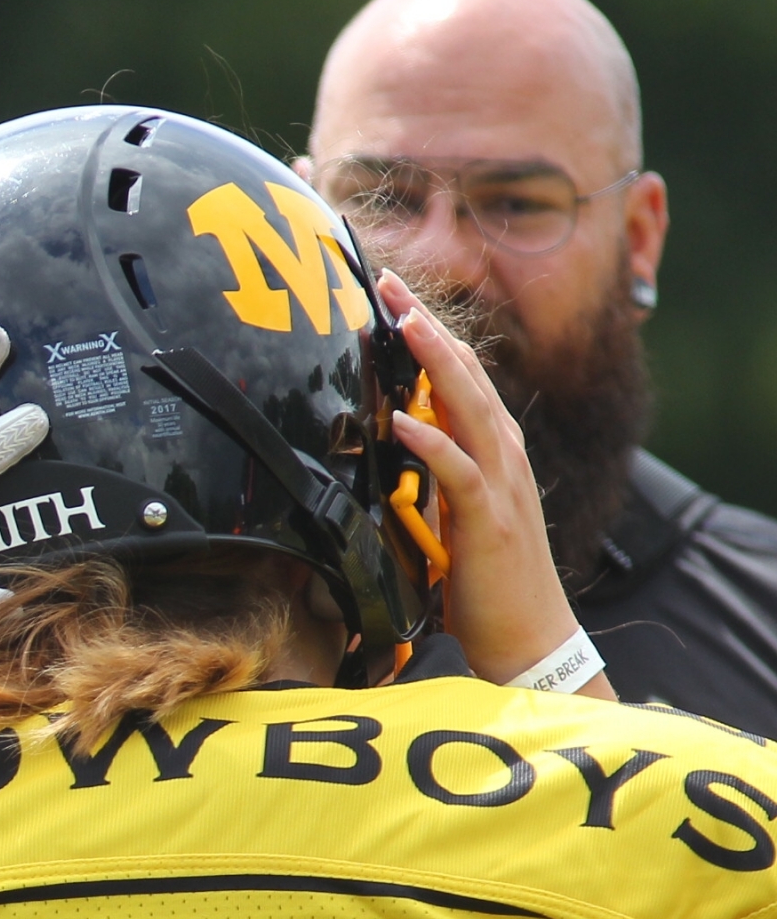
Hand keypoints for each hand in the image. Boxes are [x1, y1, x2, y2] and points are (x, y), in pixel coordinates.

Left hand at [378, 272, 612, 697]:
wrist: (529, 635)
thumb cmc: (486, 579)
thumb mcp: (451, 512)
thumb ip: (431, 474)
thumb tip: (393, 444)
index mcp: (493, 449)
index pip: (460, 377)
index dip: (428, 334)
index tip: (392, 298)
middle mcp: (503, 454)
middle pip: (464, 374)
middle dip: (426, 326)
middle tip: (388, 283)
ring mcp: (500, 483)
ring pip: (468, 407)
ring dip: (433, 362)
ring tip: (400, 322)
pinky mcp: (489, 518)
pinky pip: (458, 471)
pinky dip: (430, 442)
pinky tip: (402, 420)